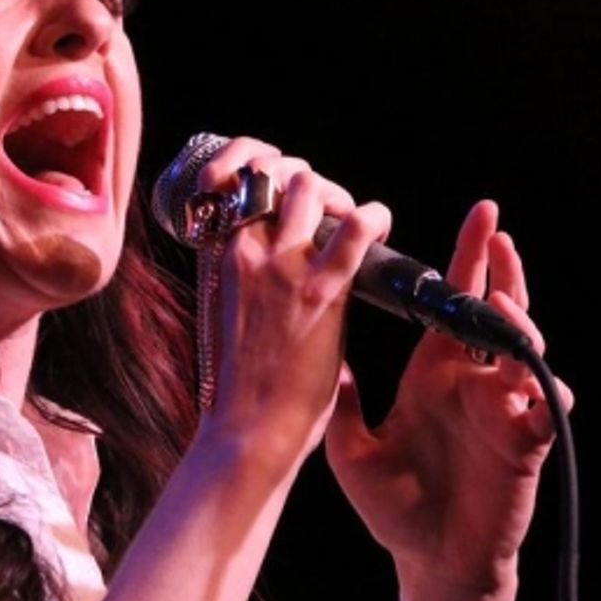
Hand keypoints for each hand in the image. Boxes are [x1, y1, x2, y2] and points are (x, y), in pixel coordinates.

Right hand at [191, 137, 389, 475]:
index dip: (266, 169)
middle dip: (312, 182)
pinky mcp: (319, 292)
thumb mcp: (228, 311)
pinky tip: (379, 229)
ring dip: (338, 195)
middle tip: (331, 215)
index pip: (238, 179)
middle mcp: (247, 251)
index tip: (287, 195)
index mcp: (222, 256)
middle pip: (280, 173)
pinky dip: (374, 217)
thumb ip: (246, 278)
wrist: (248, 430)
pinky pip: (355, 227)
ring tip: (353, 224)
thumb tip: (272, 259)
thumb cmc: (242, 384)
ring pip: (310, 185)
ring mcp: (281, 267)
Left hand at [323, 199, 573, 592]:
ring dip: (518, 322)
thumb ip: (342, 400)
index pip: (451, 303)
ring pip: (526, 349)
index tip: (473, 216)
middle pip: (495, 310)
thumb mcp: (352, 447)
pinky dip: (548, 391)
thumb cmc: (394, 506)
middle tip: (495, 228)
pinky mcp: (526, 444)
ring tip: (502, 302)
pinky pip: (548, 409)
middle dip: (499, 268)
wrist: (429, 561)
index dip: (465, 260)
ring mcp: (503, 409)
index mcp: (434, 371)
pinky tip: (538, 381)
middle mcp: (473, 381)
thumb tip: (321, 353)